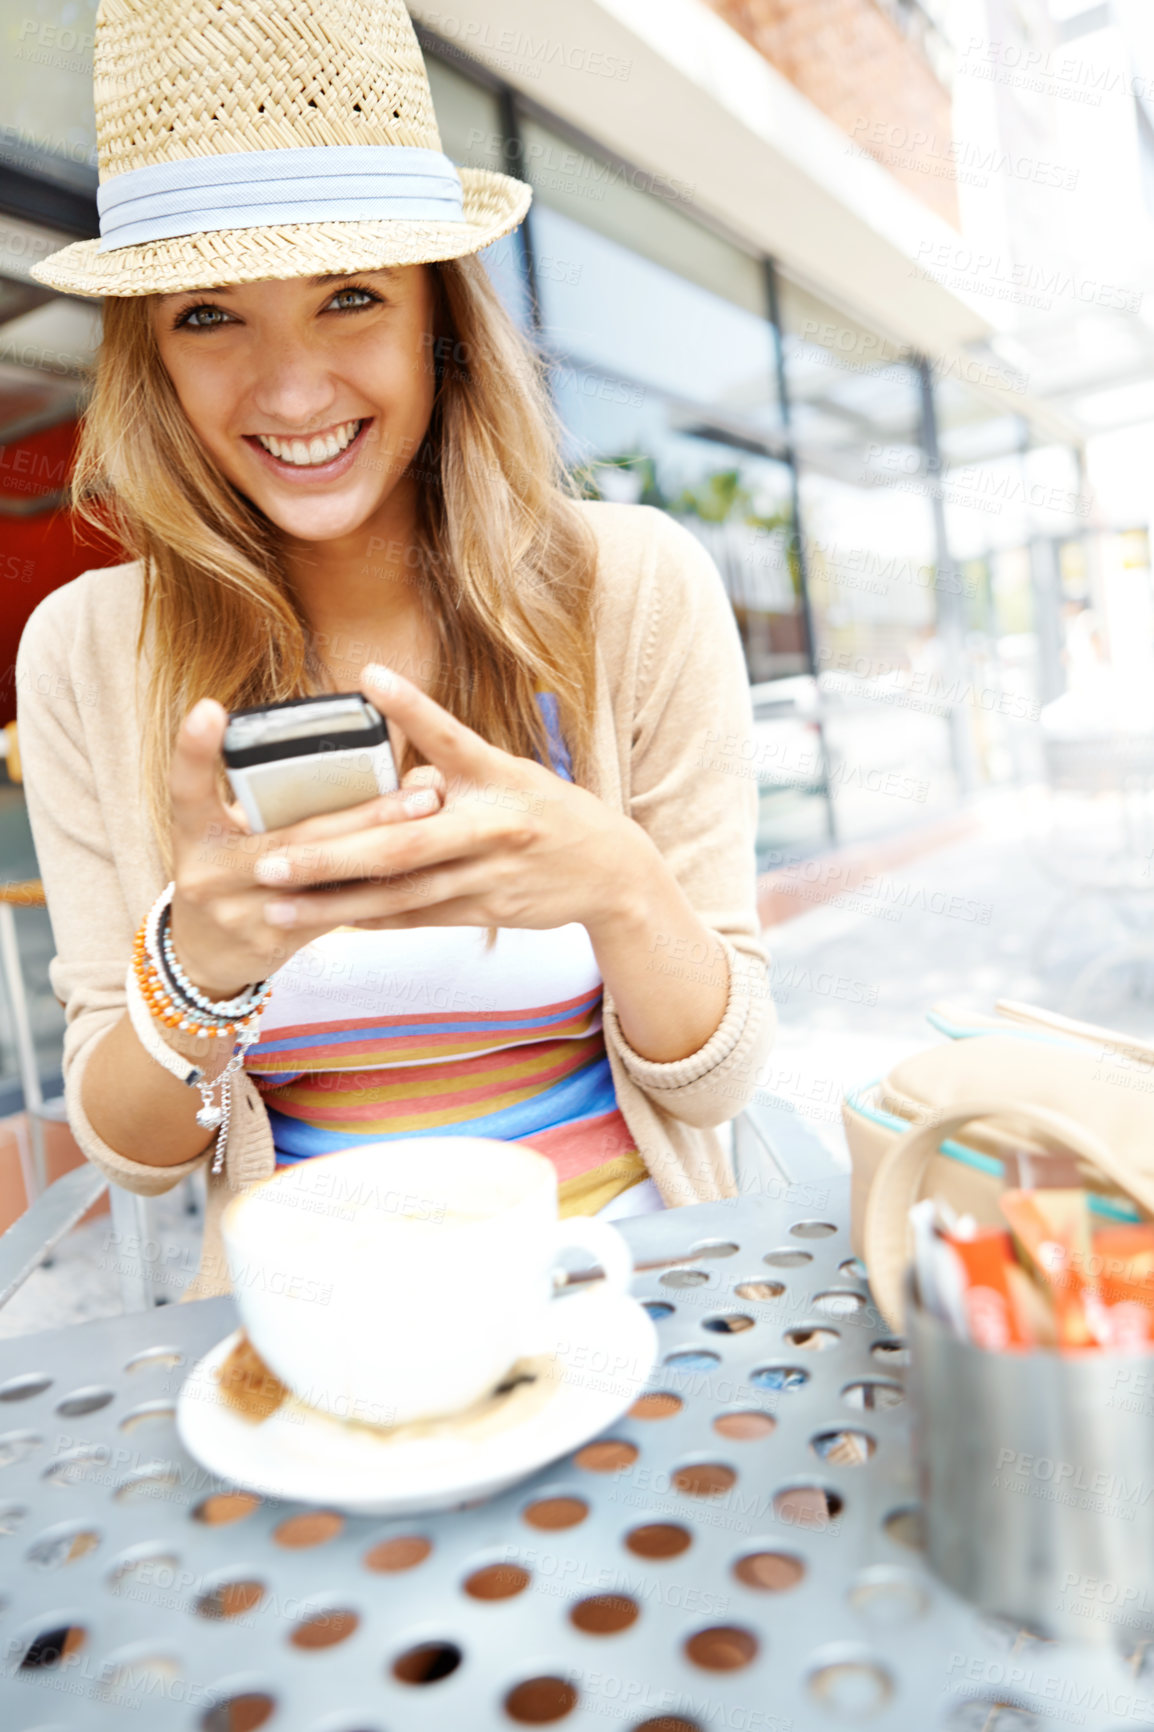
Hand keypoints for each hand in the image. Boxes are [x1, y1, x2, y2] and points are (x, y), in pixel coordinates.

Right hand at [166, 694, 445, 995]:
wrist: (202, 952)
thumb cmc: (229, 867)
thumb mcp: (229, 829)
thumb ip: (273, 796)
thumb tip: (364, 749)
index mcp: (193, 833)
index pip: (186, 787)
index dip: (193, 749)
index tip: (211, 709)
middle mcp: (208, 873)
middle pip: (294, 838)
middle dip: (365, 813)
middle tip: (423, 790)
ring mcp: (237, 913)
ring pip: (323, 880)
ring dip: (383, 850)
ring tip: (432, 824)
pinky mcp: (268, 943)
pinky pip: (331, 913)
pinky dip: (374, 887)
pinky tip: (420, 869)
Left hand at [246, 663, 652, 939]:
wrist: (610, 871)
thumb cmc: (547, 812)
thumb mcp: (509, 776)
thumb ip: (451, 773)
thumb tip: (390, 774)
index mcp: (497, 776)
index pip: (451, 736)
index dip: (412, 707)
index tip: (369, 676)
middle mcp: (491, 827)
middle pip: (401, 845)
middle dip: (331, 855)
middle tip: (271, 858)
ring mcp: (487, 875)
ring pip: (400, 894)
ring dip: (334, 902)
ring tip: (277, 903)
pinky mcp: (486, 911)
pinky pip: (418, 918)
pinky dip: (371, 918)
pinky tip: (326, 920)